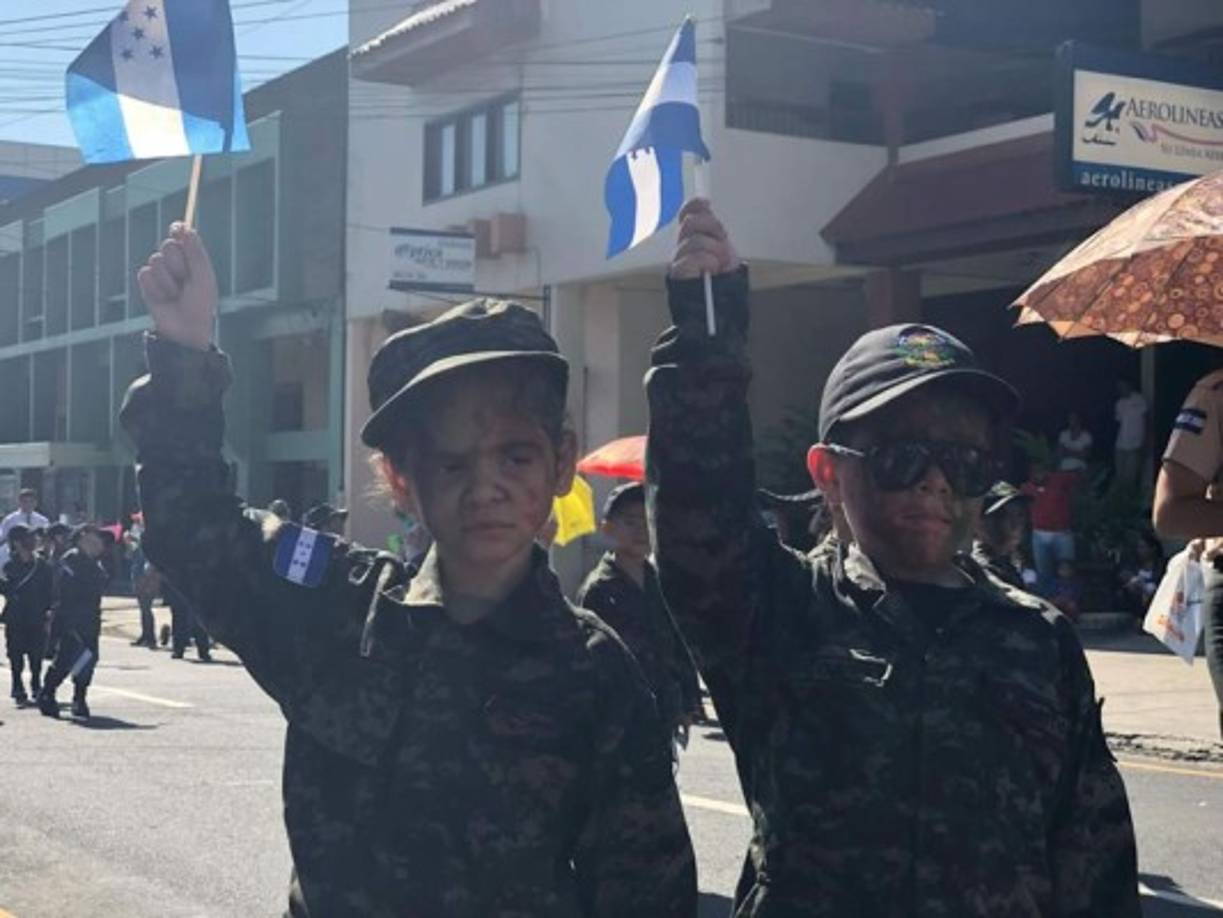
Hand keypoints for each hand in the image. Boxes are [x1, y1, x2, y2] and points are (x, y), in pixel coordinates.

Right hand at [137, 223, 217, 350]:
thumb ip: (196, 253)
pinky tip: (164, 299)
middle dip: (177, 262)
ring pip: (156, 260)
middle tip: (185, 279)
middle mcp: (175, 262)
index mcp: (191, 258)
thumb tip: (188, 228)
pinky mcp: (147, 283)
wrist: (186, 328)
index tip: (178, 229)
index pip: (181, 235)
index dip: (178, 230)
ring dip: (168, 279)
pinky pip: (145, 274)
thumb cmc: (200, 303)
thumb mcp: (202, 277)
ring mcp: (160, 272)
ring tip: (176, 294)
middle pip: (168, 245)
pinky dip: (156, 288)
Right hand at [669, 198, 739, 279]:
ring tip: (720, 263)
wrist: (721, 301)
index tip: (708, 204)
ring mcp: (678, 259)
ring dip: (714, 249)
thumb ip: (714, 229)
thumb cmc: (723, 278)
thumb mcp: (724, 247)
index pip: (687, 213)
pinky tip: (713, 269)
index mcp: (693, 238)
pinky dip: (707, 261)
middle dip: (711, 227)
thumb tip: (705, 205)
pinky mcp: (677, 274)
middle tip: (722, 241)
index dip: (695, 205)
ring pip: (694, 239)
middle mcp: (682, 246)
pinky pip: (692, 257)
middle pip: (689, 222)